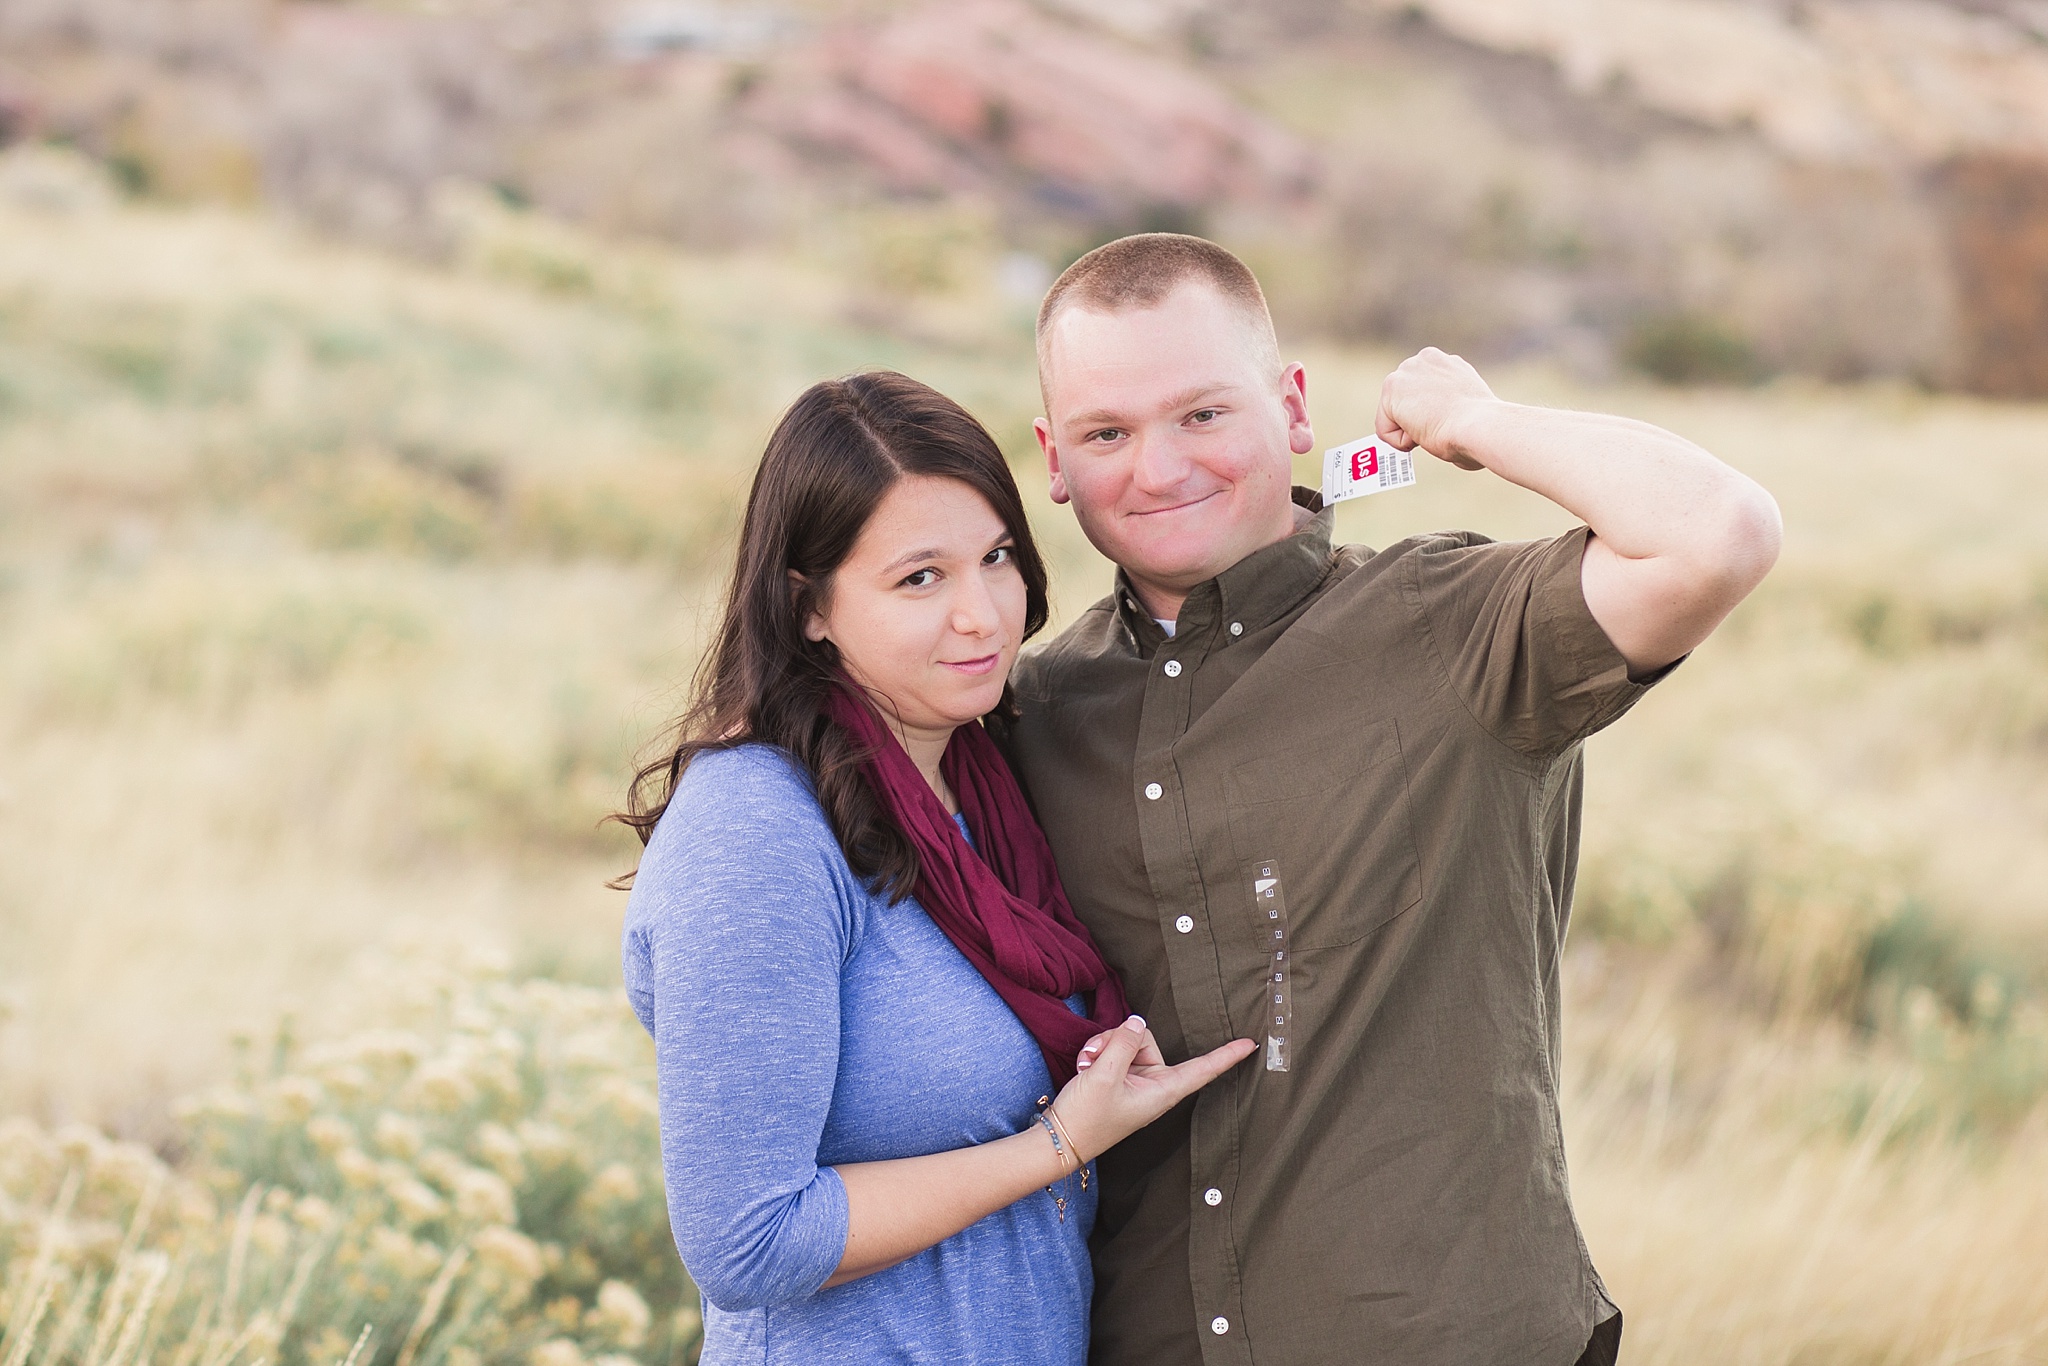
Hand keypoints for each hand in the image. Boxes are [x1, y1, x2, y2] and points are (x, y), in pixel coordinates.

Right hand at [1049, 1016, 1256, 1164]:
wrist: (1058, 1140)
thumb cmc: (1086, 1117)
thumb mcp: (1104, 1074)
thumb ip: (1124, 1042)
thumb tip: (1137, 1022)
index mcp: (1162, 1092)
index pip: (1202, 1070)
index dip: (1226, 1056)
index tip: (1251, 1045)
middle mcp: (1153, 1085)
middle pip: (1147, 1040)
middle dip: (1118, 1039)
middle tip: (1093, 1058)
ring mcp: (1136, 1081)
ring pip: (1127, 1041)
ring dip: (1104, 1046)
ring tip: (1087, 1065)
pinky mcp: (1119, 1079)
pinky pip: (1116, 1051)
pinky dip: (1098, 1053)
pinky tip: (1085, 1065)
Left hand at [1375, 347, 1498, 470]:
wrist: (1478, 425)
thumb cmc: (1481, 426)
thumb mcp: (1468, 406)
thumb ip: (1449, 405)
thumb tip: (1439, 424)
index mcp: (1447, 363)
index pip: (1422, 392)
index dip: (1432, 415)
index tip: (1448, 420)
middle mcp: (1425, 359)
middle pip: (1404, 399)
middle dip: (1415, 418)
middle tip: (1437, 427)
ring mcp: (1407, 371)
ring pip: (1392, 414)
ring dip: (1408, 430)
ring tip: (1432, 429)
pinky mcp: (1392, 388)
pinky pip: (1385, 428)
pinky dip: (1400, 441)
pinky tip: (1420, 435)